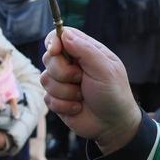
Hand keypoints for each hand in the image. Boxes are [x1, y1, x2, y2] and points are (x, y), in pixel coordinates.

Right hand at [40, 27, 141, 154]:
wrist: (113, 125)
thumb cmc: (113, 94)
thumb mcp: (104, 69)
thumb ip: (84, 50)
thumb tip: (64, 34)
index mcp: (84, 51)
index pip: (59, 36)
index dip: (53, 42)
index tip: (55, 51)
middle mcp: (70, 64)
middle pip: (48, 58)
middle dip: (63, 72)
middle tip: (81, 79)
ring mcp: (62, 82)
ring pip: (45, 80)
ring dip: (66, 92)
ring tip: (82, 96)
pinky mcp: (56, 99)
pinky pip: (47, 98)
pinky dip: (64, 105)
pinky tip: (78, 107)